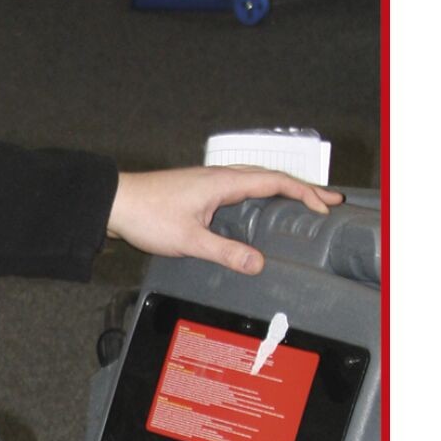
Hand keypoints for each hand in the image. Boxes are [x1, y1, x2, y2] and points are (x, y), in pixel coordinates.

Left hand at [108, 166, 343, 274]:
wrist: (114, 203)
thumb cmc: (146, 215)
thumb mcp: (189, 240)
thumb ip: (225, 252)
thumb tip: (257, 263)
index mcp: (223, 183)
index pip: (275, 182)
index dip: (303, 194)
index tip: (323, 208)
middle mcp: (219, 177)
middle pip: (270, 178)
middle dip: (301, 189)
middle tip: (326, 202)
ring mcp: (208, 182)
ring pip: (254, 181)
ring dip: (281, 191)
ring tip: (301, 203)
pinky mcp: (198, 191)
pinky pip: (239, 188)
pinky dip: (259, 195)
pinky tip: (258, 209)